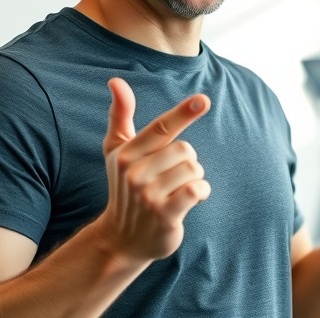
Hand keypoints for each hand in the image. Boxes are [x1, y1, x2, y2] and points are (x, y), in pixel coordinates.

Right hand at [96, 78, 211, 262]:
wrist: (122, 238)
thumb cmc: (124, 187)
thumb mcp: (116, 151)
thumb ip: (119, 115)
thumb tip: (116, 80)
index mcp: (126, 153)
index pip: (162, 127)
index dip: (184, 112)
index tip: (203, 100)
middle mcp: (135, 173)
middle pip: (186, 149)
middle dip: (186, 162)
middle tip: (170, 178)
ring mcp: (148, 195)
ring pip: (194, 169)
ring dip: (194, 179)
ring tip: (176, 191)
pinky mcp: (165, 214)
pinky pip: (198, 190)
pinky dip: (201, 193)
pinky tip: (188, 201)